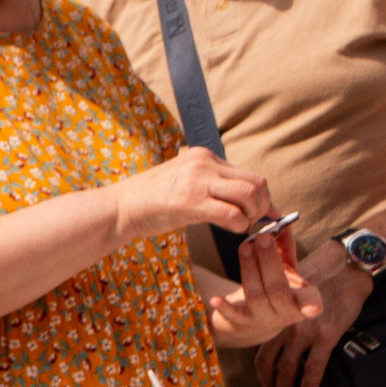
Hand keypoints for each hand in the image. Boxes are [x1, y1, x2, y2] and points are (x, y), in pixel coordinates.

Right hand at [112, 146, 275, 240]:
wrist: (120, 207)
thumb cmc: (151, 200)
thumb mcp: (185, 180)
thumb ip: (213, 184)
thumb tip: (247, 200)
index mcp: (204, 156)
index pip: (249, 174)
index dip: (263, 196)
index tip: (265, 212)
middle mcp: (203, 163)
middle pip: (256, 182)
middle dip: (263, 205)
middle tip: (253, 221)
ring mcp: (196, 181)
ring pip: (250, 194)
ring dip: (253, 214)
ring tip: (242, 225)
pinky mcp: (190, 202)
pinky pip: (232, 214)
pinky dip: (239, 225)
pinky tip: (232, 230)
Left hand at [206, 229, 323, 349]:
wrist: (259, 312)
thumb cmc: (278, 284)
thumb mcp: (286, 268)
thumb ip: (285, 247)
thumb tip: (282, 221)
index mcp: (302, 300)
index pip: (310, 302)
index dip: (312, 305)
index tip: (312, 307)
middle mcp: (285, 313)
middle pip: (277, 289)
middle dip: (269, 262)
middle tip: (262, 238)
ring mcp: (263, 319)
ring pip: (256, 296)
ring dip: (249, 269)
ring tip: (245, 246)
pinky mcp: (243, 322)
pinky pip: (234, 316)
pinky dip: (225, 308)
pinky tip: (214, 299)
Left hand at [255, 238, 373, 386]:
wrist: (343, 269)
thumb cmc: (317, 276)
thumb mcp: (289, 291)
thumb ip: (282, 310)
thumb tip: (274, 323)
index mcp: (275, 315)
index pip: (260, 345)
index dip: (260, 363)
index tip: (261, 374)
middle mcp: (285, 325)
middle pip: (270, 360)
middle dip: (269, 378)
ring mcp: (305, 332)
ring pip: (289, 367)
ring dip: (286, 385)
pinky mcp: (326, 336)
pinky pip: (314, 367)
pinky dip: (309, 383)